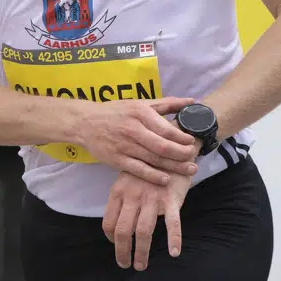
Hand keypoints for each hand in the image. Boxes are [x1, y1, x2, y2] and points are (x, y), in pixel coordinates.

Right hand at [75, 96, 200, 186]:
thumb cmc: (116, 112)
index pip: (166, 129)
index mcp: (140, 113)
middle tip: (194, 159)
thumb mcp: (140, 104)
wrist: (85, 123)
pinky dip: (152, 175)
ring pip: (153, 159)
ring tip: (189, 170)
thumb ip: (166, 104)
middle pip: (162, 146)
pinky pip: (138, 169)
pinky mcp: (116, 159)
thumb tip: (191, 101)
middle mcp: (133, 129)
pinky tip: (165, 179)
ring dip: (173, 166)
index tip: (193, 142)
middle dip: (181, 154)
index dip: (182, 138)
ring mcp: (124, 146)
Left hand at [103, 170, 191, 269]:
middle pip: (123, 231)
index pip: (108, 222)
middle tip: (125, 264)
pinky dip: (174, 239)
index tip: (116, 245)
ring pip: (144, 232)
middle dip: (122, 252)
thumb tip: (115, 222)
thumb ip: (121, 198)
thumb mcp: (127, 178)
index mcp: (118, 191)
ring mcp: (152, 198)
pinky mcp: (171, 200)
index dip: (110, 238)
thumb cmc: (147, 168)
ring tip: (141, 265)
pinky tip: (174, 253)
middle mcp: (133, 196)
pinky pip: (172, 223)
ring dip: (142, 253)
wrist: (170, 150)